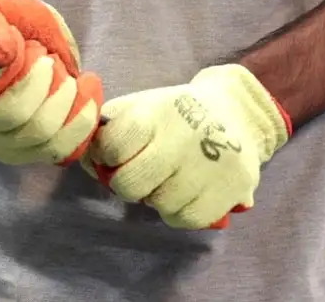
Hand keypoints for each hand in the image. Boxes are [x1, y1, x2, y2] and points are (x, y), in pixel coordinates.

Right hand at [0, 0, 102, 165]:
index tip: (17, 39)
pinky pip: (61, 148)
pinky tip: (87, 88)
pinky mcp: (23, 153)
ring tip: (62, 70)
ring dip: (64, 96)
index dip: (6, 60)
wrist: (3, 45)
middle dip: (42, 78)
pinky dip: (82, 118)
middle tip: (45, 55)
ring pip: (39, 135)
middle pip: (13, 114)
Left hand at [83, 64, 291, 229]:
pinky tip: (186, 194)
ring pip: (160, 205)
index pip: (112, 145)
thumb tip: (88, 162)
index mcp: (155, 112)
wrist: (236, 112)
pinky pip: (189, 219)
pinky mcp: (233, 186)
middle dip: (127, 184)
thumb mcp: (141, 106)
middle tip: (138, 175)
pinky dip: (181, 213)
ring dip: (157, 199)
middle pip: (131, 184)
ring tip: (167, 180)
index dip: (105, 155)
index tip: (113, 154)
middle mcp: (183, 137)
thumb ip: (109, 128)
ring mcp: (210, 163)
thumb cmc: (174, 113)